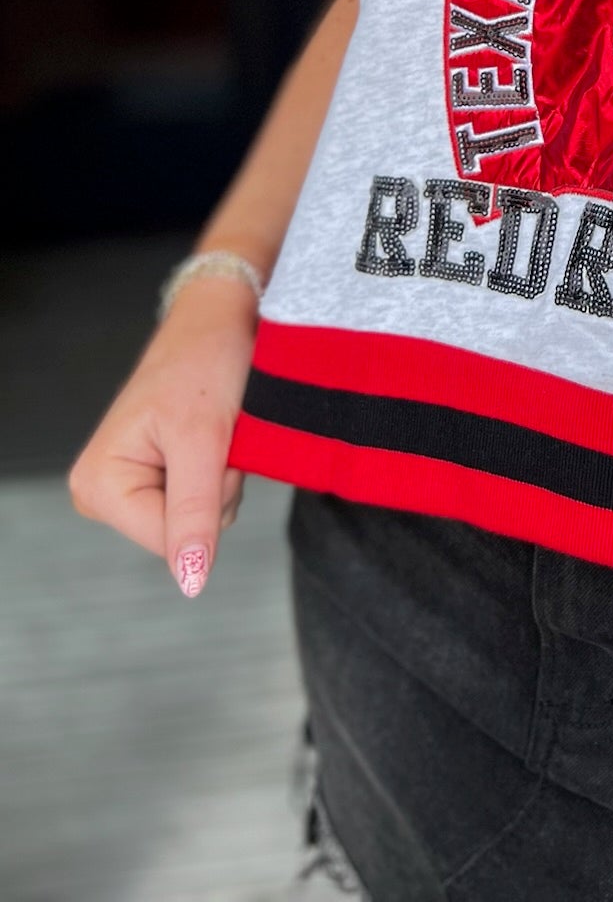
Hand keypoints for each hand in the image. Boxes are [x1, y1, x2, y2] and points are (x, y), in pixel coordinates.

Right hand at [67, 275, 257, 596]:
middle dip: (216, 488)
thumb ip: (194, 513)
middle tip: (217, 435)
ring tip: (217, 430)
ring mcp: (132, 486)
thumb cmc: (206, 363)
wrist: (219, 319)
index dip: (208, 501)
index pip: (169, 543)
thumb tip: (190, 582)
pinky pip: (206, 500)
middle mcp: (104, 491)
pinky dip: (225, 469)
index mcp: (99, 486)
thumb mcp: (204, 439)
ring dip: (225, 476)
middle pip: (184, 535)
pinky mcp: (160, 477)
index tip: (212, 447)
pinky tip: (217, 435)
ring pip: (202, 520)